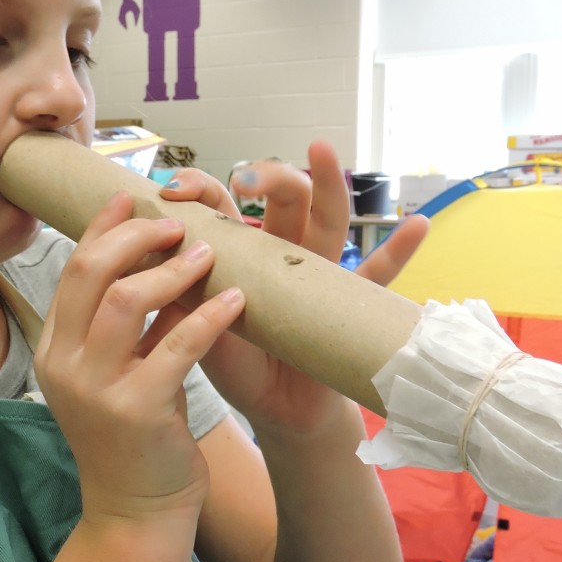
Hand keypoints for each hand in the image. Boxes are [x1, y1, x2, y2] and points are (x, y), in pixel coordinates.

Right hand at [34, 191, 246, 526]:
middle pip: (91, 272)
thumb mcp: (122, 375)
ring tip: (209, 255)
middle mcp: (64, 364)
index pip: (73, 269)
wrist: (137, 514)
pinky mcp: (137, 410)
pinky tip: (238, 302)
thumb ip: (133, 327)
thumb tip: (163, 265)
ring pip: (127, 300)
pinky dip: (209, 317)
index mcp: (54, 350)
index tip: (133, 197)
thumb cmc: (137, 441)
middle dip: (136, 237)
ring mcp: (96, 388)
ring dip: (171, 270)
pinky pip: (177, 346)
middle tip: (178, 225)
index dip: (103, 228)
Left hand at [157, 144, 427, 432]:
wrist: (277, 410)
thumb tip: (144, 257)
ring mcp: (320, 271)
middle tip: (246, 181)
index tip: (175, 192)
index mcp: (240, 250)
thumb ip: (177, 293)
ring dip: (327, 184)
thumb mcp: (195, 327)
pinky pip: (379, 275)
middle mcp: (283, 250)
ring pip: (327, 219)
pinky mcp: (349, 302)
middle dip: (266, 177)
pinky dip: (400, 250)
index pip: (221, 205)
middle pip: (282, 198)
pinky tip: (417, 224)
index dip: (200, 190)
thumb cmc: (236, 363)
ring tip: (321, 151)